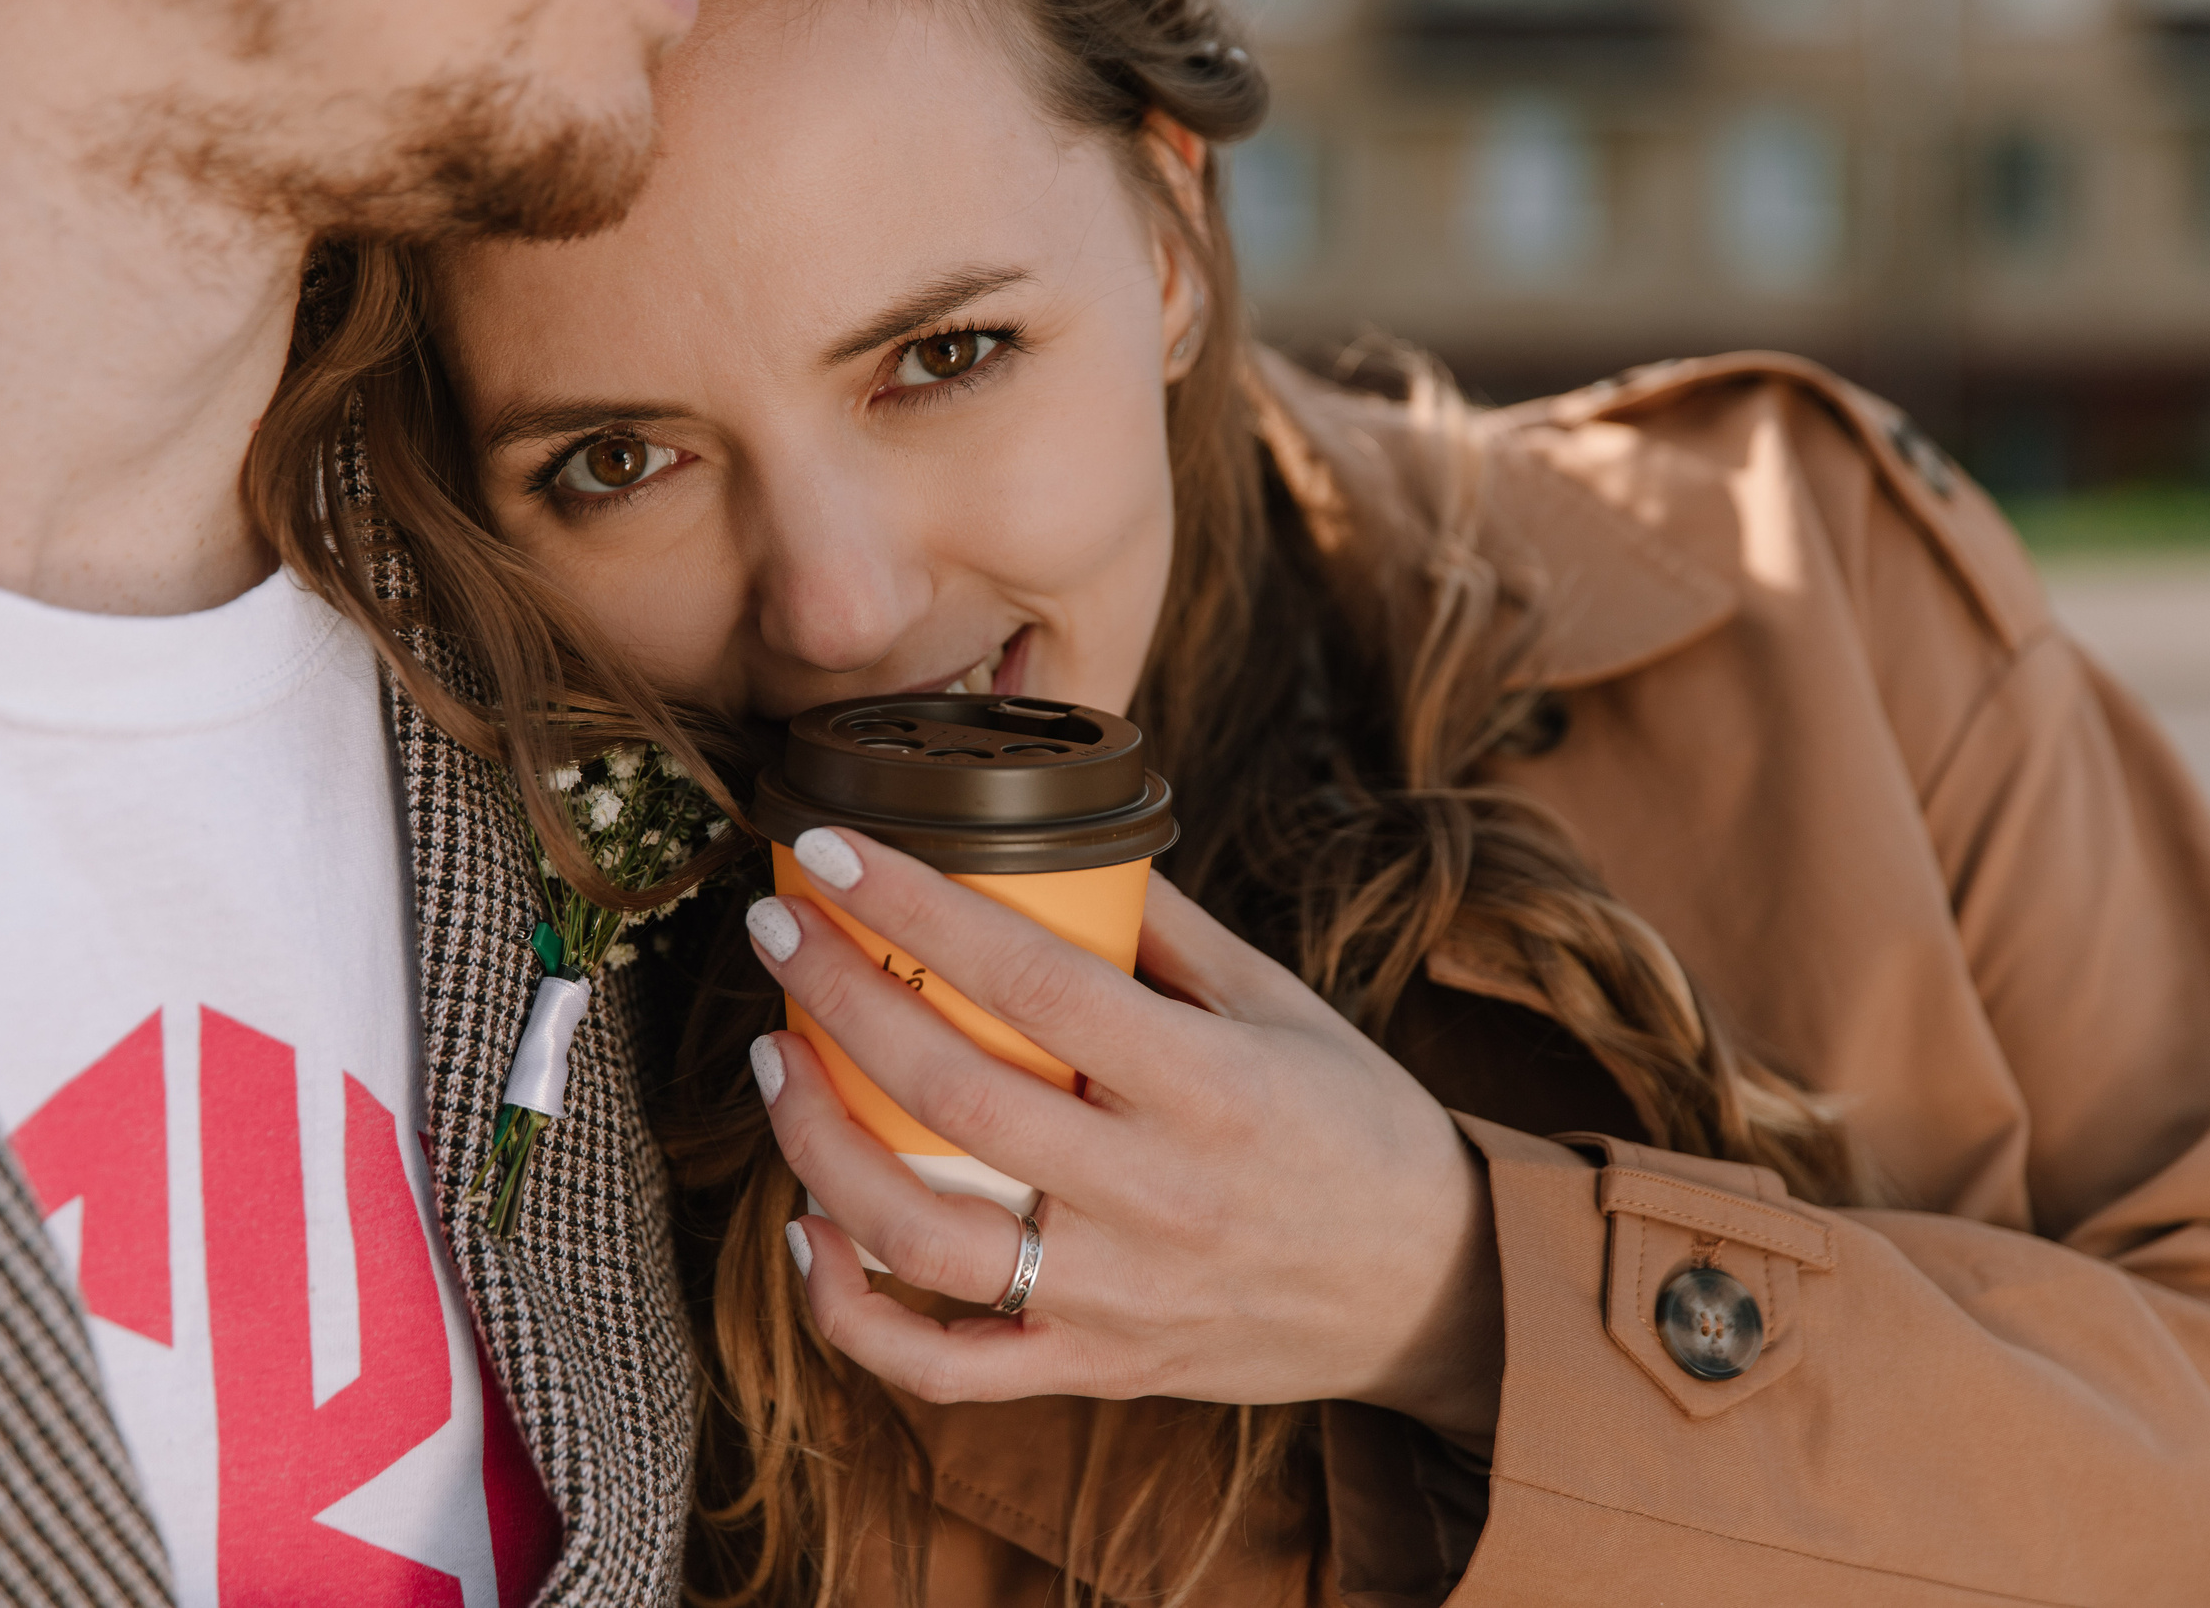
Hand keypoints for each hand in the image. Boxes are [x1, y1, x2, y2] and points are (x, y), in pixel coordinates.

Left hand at [743, 827, 1504, 1449]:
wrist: (1432, 1290)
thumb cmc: (1353, 1124)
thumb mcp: (1280, 1003)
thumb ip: (1164, 929)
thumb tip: (1047, 843)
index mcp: (1211, 1086)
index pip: (1032, 979)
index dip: (916, 906)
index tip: (831, 849)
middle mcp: (1158, 1195)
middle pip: (953, 1096)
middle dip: (841, 1000)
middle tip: (777, 934)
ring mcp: (1119, 1295)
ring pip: (922, 1237)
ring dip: (820, 1144)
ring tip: (778, 1064)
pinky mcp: (1095, 1366)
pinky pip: (945, 1365)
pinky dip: (853, 1311)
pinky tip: (810, 1231)